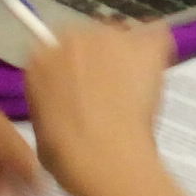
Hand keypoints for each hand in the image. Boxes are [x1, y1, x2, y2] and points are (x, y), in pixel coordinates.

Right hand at [18, 22, 175, 195]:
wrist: (106, 158)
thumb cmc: (67, 155)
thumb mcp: (41, 128)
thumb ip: (51, 102)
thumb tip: (65, 103)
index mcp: (40, 57)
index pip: (55, 50)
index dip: (69, 71)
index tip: (78, 89)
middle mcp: (72, 37)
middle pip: (88, 37)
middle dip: (97, 60)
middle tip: (106, 93)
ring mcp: (111, 36)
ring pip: (120, 37)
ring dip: (124, 57)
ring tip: (132, 90)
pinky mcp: (144, 44)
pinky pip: (154, 36)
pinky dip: (155, 50)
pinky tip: (155, 72)